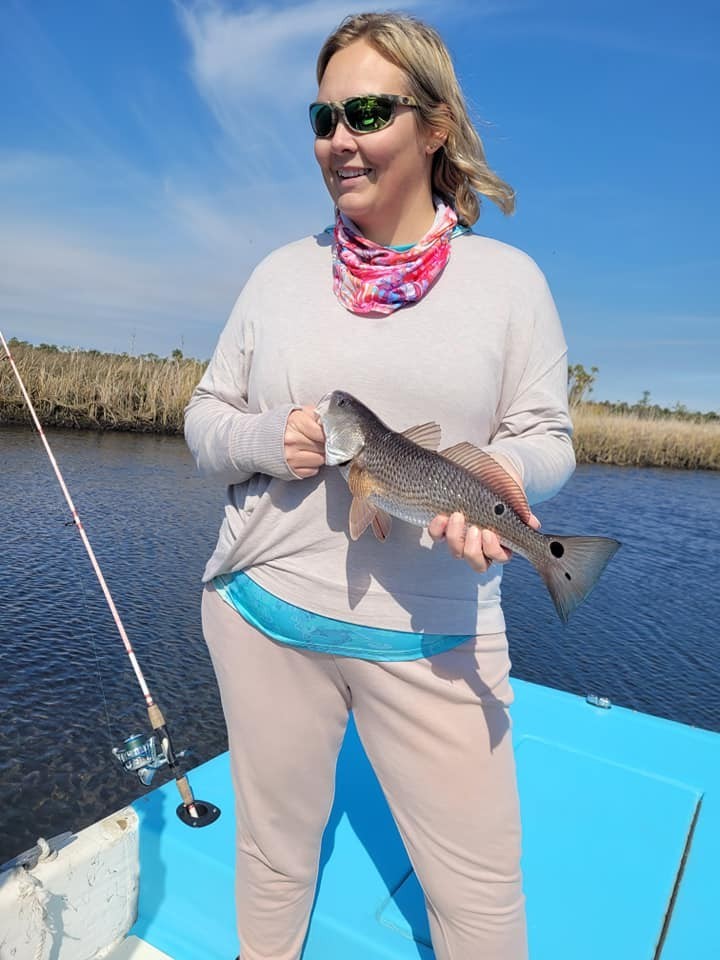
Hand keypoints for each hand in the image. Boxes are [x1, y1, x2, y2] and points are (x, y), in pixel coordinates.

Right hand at [284, 406, 325, 477]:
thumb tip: (331, 420)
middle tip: (318, 441)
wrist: (256, 441)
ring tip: (310, 449)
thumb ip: (314, 414)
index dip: (328, 434)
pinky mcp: (291, 471)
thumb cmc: (280, 425)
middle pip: (324, 446)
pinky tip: (304, 457)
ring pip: (320, 459)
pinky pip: (313, 471)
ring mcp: (291, 457)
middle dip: (324, 444)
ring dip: (319, 455)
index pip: (323, 432)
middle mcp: (292, 440)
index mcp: (295, 422)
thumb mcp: (296, 413)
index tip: (328, 434)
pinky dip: (312, 465)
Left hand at [428, 454, 539, 573]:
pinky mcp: (443, 526)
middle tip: (474, 529)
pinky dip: (437, 530)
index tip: (490, 533)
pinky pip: (437, 537)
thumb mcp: (512, 490)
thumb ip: (520, 507)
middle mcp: (480, 542)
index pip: (499, 557)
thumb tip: (533, 524)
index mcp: (501, 538)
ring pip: (456, 552)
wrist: (483, 464)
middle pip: (477, 563)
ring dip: (455, 538)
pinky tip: (441, 516)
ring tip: (457, 516)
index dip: (493, 550)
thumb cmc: (501, 480)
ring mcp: (461, 535)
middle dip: (473, 550)